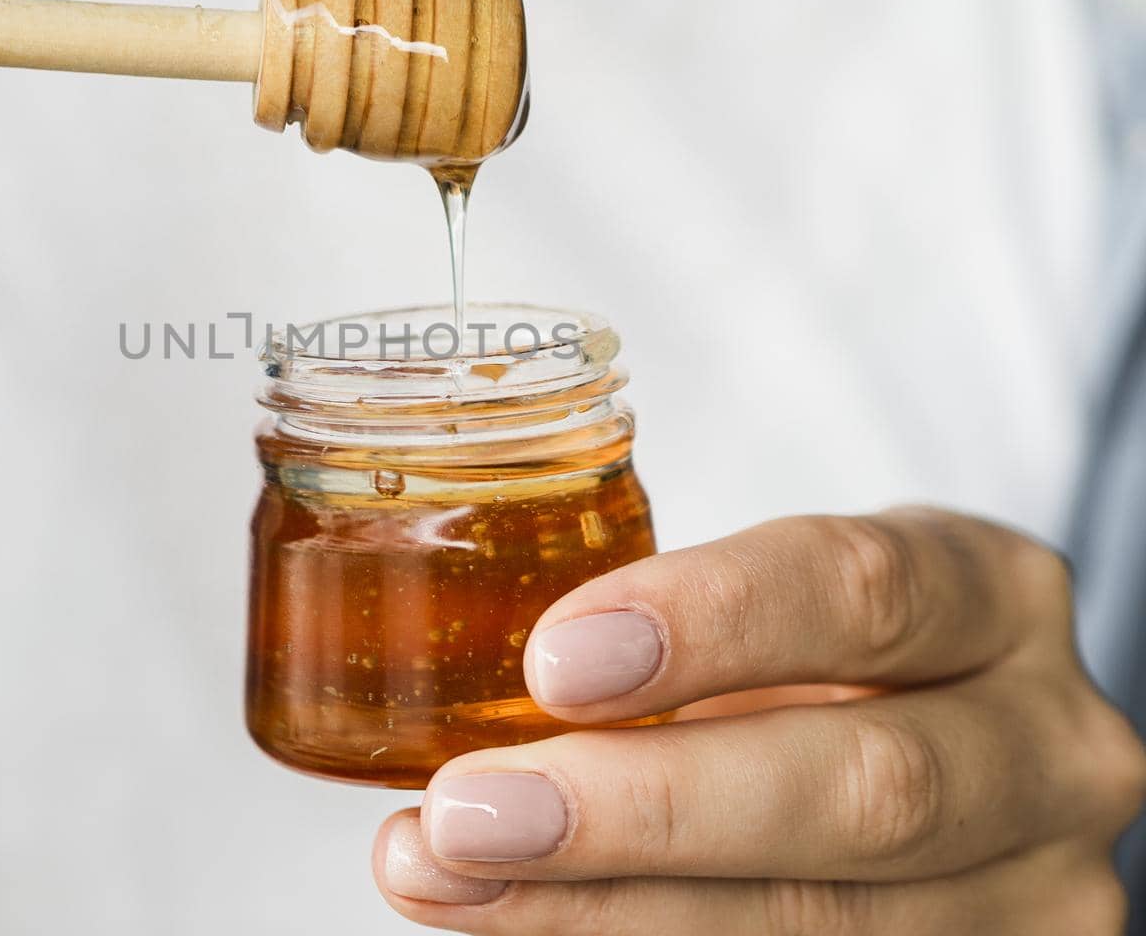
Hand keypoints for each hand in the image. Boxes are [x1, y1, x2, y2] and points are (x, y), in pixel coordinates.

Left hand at [372, 508, 1145, 933]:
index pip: (864, 590)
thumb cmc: (826, 660)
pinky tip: (522, 921)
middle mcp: (1048, 747)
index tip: (552, 661)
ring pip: (827, 927)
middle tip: (468, 812)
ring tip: (445, 876)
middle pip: (867, 789)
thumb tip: (462, 686)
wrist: (948, 754)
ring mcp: (1038, 890)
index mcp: (992, 595)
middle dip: (644, 808)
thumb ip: (676, 637)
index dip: (708, 622)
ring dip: (605, 911)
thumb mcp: (784, 610)